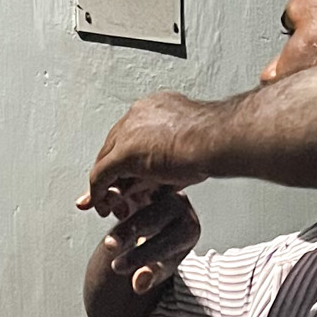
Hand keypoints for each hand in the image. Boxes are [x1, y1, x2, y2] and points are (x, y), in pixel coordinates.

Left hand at [81, 92, 207, 215]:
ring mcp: (128, 132)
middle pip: (113, 147)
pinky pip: (101, 176)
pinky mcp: (124, 153)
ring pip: (105, 162)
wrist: (217, 139)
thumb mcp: (187, 150)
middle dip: (113, 175)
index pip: (130, 136)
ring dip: (107, 187)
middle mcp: (138, 115)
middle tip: (116, 198)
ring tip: (114, 207)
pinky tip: (103, 208)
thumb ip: (168, 162)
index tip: (129, 180)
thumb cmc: (214, 143)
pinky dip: (99, 194)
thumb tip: (161, 182)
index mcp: (155, 108)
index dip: (127, 162)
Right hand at [89, 183, 199, 295]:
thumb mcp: (160, 268)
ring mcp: (160, 192)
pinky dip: (106, 192)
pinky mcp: (144, 183)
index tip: (117, 267)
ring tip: (100, 215)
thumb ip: (150, 276)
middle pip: (152, 217)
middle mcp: (179, 206)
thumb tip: (138, 284)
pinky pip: (125, 184)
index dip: (141, 255)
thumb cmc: (162, 256)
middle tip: (109, 246)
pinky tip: (89, 204)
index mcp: (189, 229)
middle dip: (128, 230)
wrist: (158, 234)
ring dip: (114, 203)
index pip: (166, 242)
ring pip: (137, 195)